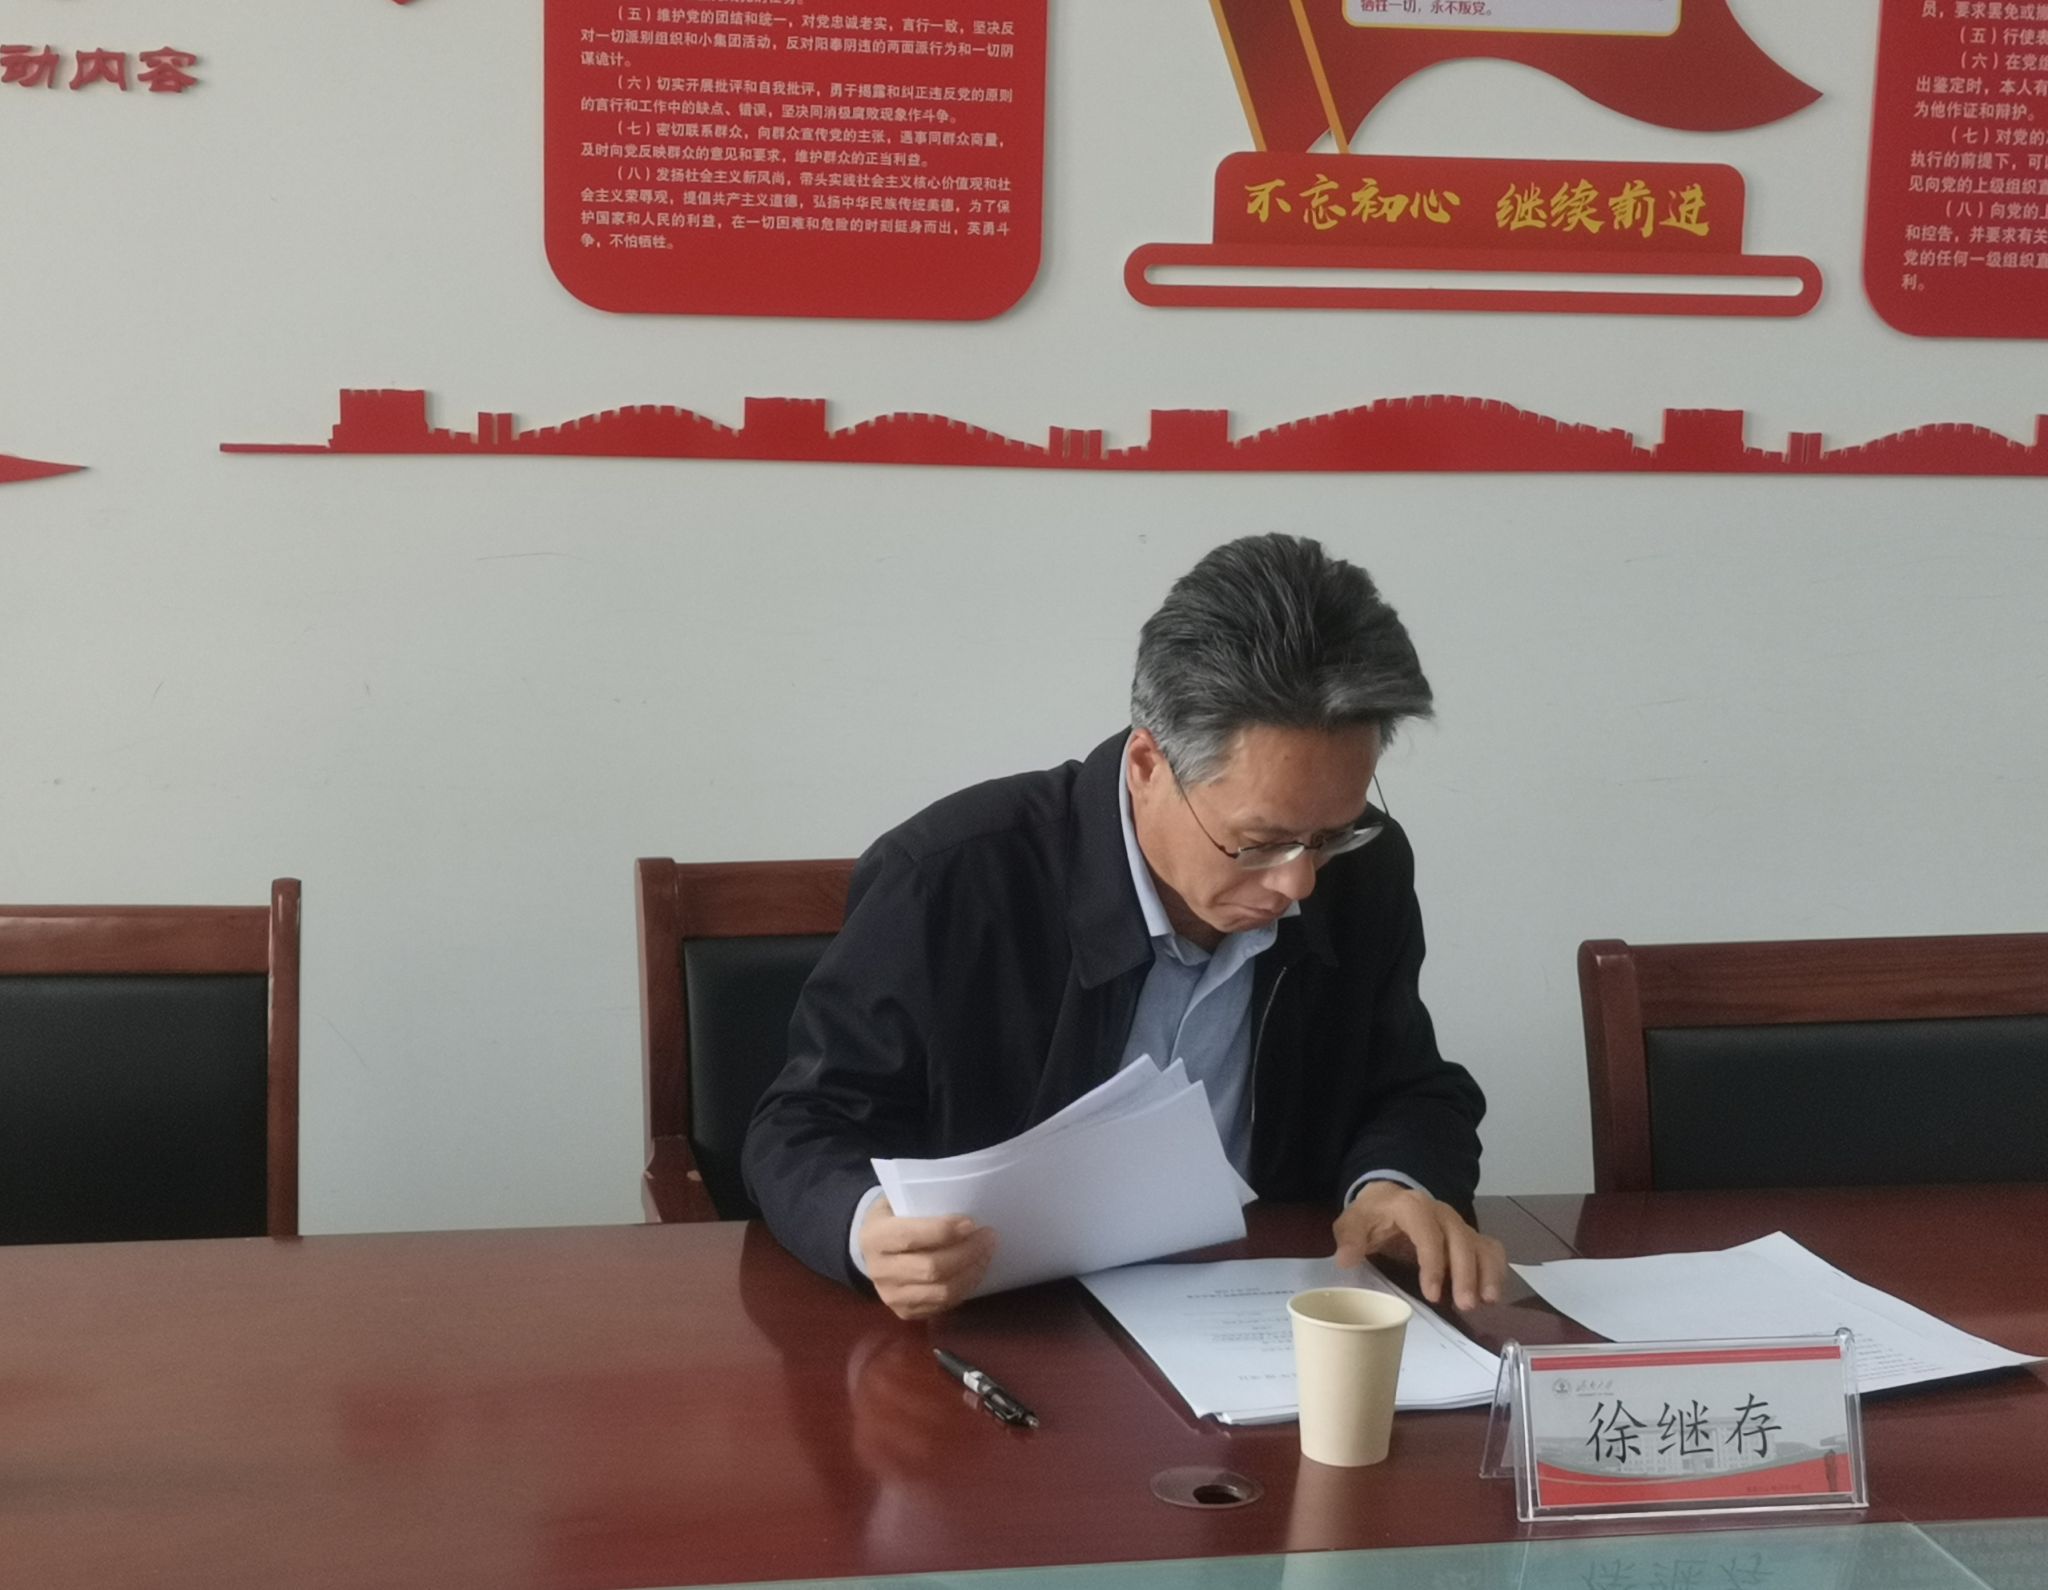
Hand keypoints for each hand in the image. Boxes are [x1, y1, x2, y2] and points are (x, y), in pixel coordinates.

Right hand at [859, 1196, 997, 1319]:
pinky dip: (965, 1288)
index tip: (971, 1223)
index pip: (911, 1237)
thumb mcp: (897, 1200)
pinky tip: (975, 1270)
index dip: (944, 1231)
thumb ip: (923, 1203)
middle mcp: (879, 1271)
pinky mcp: (904, 1312)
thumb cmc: (892, 1217)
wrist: (871, 1250)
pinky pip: (943, 1306)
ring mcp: (891, 1296)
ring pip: (941, 1292)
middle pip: (931, 1268)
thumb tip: (965, 1206)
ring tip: (987, 1253)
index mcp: (875, 1237)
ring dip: (971, 1272)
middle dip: (967, 1253)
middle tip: (988, 1237)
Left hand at [1331, 1181, 1506, 1311]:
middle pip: (1460, 1240)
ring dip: (1487, 1272)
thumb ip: (1350, 1238)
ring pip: (1480, 1244)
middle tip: (1465, 1304)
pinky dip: (1496, 1269)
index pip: (1427, 1232)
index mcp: (1412, 1207)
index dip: (1433, 1262)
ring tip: (1488, 1301)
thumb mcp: (1353, 1222)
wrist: (1388, 1199)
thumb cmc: (1372, 1216)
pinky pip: (1490, 1248)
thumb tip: (1346, 1259)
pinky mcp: (1468, 1236)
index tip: (1432, 1294)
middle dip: (1465, 1273)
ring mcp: (1458, 1224)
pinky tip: (1493, 1294)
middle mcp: (1441, 1213)